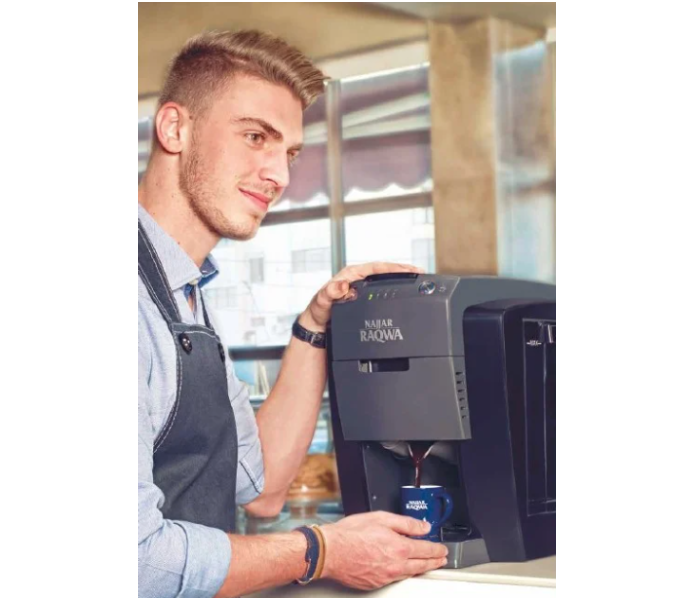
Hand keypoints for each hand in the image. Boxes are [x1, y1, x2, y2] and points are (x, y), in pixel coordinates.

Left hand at [300, 263, 423, 331]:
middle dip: (403, 271)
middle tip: (419, 272)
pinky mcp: (366, 297)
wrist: (317, 325)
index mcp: (350, 274)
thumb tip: (342, 285)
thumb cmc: (318, 311)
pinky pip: (383, 290)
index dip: (393, 268)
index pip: (376, 268)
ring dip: (401, 279)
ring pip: (386, 280)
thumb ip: (329, 293)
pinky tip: (405, 293)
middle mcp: (358, 278)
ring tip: (418, 279)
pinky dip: (395, 289)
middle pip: (384, 271)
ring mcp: (363, 287)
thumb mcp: (322, 302)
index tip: (407, 270)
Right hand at [320, 512, 448, 590]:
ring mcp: (386, 577)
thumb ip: (406, 523)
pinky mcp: (376, 583)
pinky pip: (395, 579)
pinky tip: (403, 569)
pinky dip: (403, 573)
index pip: (426, 550)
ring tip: (426, 564)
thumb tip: (423, 526)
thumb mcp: (381, 518)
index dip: (437, 549)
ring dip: (421, 568)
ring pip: (409, 574)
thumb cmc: (350, 534)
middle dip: (434, 561)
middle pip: (422, 565)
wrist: (330, 551)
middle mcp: (395, 565)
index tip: (443, 549)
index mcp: (399, 547)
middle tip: (441, 559)